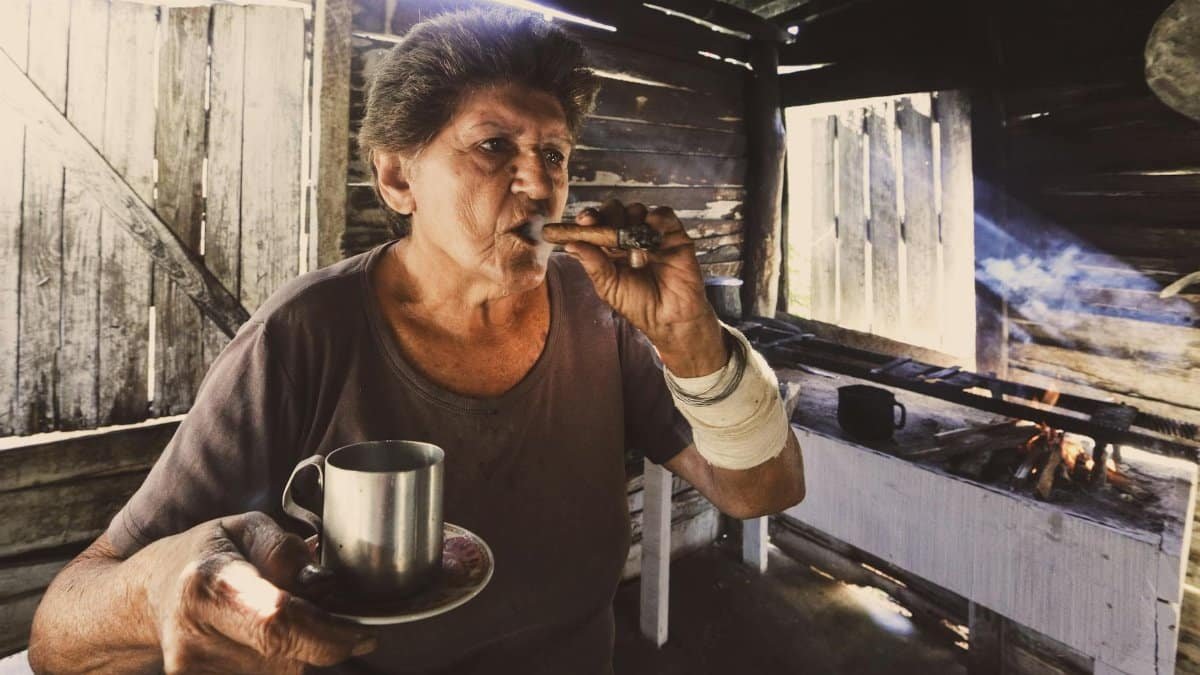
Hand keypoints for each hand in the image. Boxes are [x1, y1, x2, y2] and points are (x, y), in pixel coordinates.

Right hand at [139, 511, 375, 673]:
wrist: (149, 596)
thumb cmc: (206, 554)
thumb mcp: (245, 527)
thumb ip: (284, 549)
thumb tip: (319, 582)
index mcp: (208, 585)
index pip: (279, 621)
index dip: (330, 634)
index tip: (364, 635)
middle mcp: (194, 636)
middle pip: (288, 655)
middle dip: (320, 640)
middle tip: (318, 614)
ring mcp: (193, 673)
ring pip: (282, 674)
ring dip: (299, 653)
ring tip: (278, 622)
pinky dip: (281, 663)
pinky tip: (266, 643)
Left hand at [565, 199, 727, 376]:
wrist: (672, 319)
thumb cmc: (640, 306)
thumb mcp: (610, 287)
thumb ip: (593, 264)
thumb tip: (570, 245)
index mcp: (609, 249)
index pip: (596, 225)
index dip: (588, 219)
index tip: (583, 221)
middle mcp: (629, 238)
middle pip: (614, 210)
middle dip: (607, 215)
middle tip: (603, 226)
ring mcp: (650, 234)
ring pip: (636, 210)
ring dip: (630, 219)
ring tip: (631, 245)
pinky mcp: (673, 234)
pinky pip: (663, 215)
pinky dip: (655, 219)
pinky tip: (650, 236)